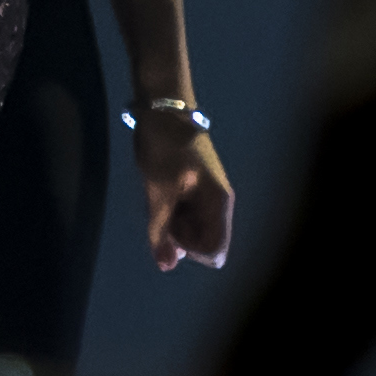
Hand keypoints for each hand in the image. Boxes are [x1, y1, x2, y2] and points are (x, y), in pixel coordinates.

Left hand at [142, 124, 233, 269]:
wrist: (163, 109)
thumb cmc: (163, 147)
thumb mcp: (157, 190)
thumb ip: (161, 230)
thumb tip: (165, 267)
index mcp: (218, 204)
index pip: (215, 253)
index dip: (189, 251)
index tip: (169, 228)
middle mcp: (219, 204)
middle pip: (204, 243)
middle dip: (179, 237)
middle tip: (160, 208)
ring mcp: (208, 196)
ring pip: (193, 229)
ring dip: (173, 223)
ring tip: (159, 196)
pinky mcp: (196, 189)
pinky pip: (186, 214)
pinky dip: (171, 210)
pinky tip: (160, 192)